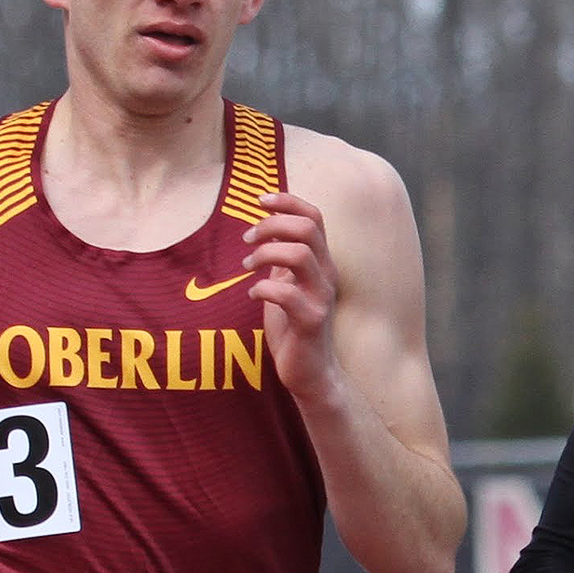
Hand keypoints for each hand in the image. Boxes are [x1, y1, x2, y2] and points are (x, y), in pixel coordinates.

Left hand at [242, 192, 340, 399]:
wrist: (311, 372)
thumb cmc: (294, 326)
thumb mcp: (287, 283)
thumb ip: (281, 257)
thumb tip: (267, 226)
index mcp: (321, 261)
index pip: (314, 216)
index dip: (288, 201)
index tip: (260, 200)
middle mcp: (326, 274)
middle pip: (306, 228)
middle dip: (270, 226)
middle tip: (247, 240)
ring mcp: (321, 297)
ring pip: (299, 255)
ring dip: (264, 254)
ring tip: (247, 266)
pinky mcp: (311, 320)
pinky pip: (286, 293)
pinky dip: (262, 288)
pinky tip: (252, 295)